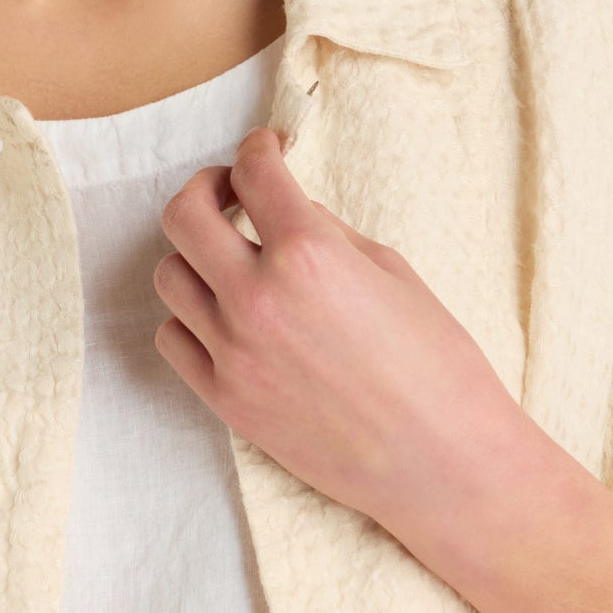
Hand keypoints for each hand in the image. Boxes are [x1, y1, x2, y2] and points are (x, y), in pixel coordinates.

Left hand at [152, 126, 536, 570]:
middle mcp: (257, 298)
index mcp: (308, 255)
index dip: (258, 149)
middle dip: (207, 190)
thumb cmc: (438, 365)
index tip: (265, 151)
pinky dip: (192, 318)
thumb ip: (327, 233)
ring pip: (169, 277)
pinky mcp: (225, 399)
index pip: (254, 173)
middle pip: (184, 215)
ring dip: (196, 257)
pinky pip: (174, 339)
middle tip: (232, 194)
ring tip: (231, 262)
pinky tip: (225, 317)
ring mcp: (233, 352)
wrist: (443, 463)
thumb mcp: (392, 272)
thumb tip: (285, 210)